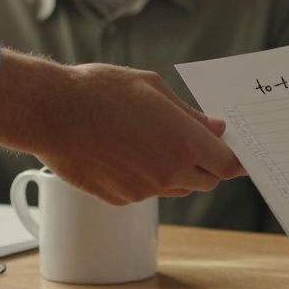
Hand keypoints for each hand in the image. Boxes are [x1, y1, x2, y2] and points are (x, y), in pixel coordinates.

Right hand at [0, 51, 245, 204]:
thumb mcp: (153, 89)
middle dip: (205, 165)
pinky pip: (147, 192)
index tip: (237, 156)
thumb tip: (217, 129)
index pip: (227, 165)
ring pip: (177, 188)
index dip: (234, 161)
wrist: (50, 112)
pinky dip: (146, 177)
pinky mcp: (121, 199)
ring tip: (151, 141)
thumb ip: (190, 115)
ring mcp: (144, 190)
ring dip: (176, 172)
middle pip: (206, 181)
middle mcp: (168, 173)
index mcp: (184, 143)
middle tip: (192, 142)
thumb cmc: (101, 91)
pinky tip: (126, 152)